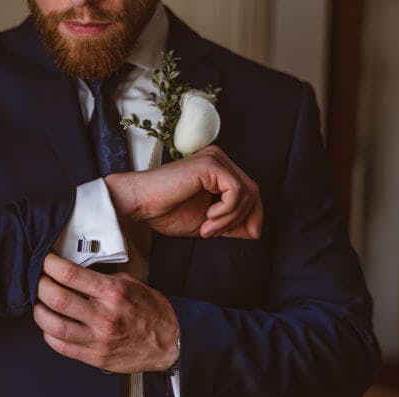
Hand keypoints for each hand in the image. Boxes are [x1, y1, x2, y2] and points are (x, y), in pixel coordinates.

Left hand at [33, 253, 179, 373]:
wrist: (171, 344)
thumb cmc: (152, 312)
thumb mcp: (131, 284)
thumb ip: (103, 278)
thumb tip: (76, 271)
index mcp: (113, 293)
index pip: (71, 275)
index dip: (50, 265)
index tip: (45, 261)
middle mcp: (104, 316)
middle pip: (57, 298)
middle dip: (40, 285)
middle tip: (39, 280)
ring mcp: (98, 340)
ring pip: (53, 325)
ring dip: (39, 311)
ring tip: (40, 304)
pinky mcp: (95, 357)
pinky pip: (61, 346)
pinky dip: (49, 334)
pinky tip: (50, 325)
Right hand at [105, 145, 262, 238]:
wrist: (140, 204)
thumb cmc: (166, 212)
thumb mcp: (208, 223)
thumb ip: (232, 224)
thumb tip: (258, 231)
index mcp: (219, 170)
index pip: (251, 192)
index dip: (250, 216)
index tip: (227, 234)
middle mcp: (219, 159)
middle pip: (254, 192)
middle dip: (241, 219)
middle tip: (212, 233)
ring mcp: (216, 159)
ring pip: (248, 192)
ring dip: (230, 218)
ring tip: (207, 229)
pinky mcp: (211, 164)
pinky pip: (236, 191)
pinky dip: (226, 211)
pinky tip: (207, 219)